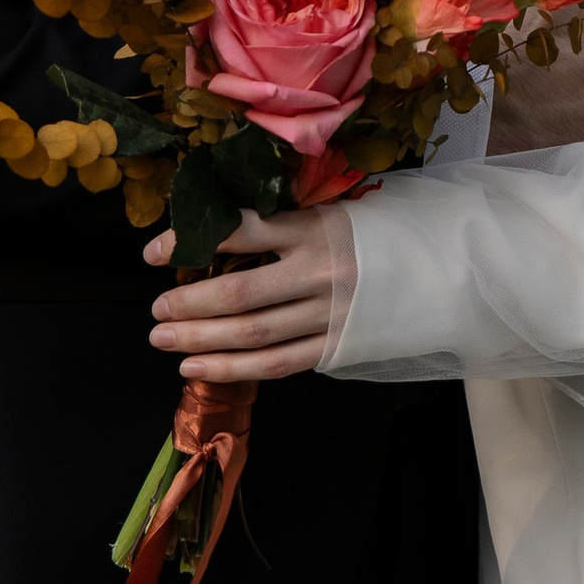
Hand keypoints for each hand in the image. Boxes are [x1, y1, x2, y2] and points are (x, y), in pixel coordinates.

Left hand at [145, 206, 355, 383]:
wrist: (431, 271)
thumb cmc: (365, 237)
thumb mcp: (323, 214)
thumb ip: (275, 226)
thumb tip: (207, 236)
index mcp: (312, 228)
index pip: (240, 231)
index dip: (191, 242)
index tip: (152, 254)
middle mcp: (319, 272)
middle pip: (240, 292)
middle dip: (190, 303)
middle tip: (156, 310)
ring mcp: (329, 313)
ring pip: (253, 334)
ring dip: (201, 340)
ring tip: (162, 338)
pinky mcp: (335, 346)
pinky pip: (276, 364)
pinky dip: (232, 369)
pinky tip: (196, 368)